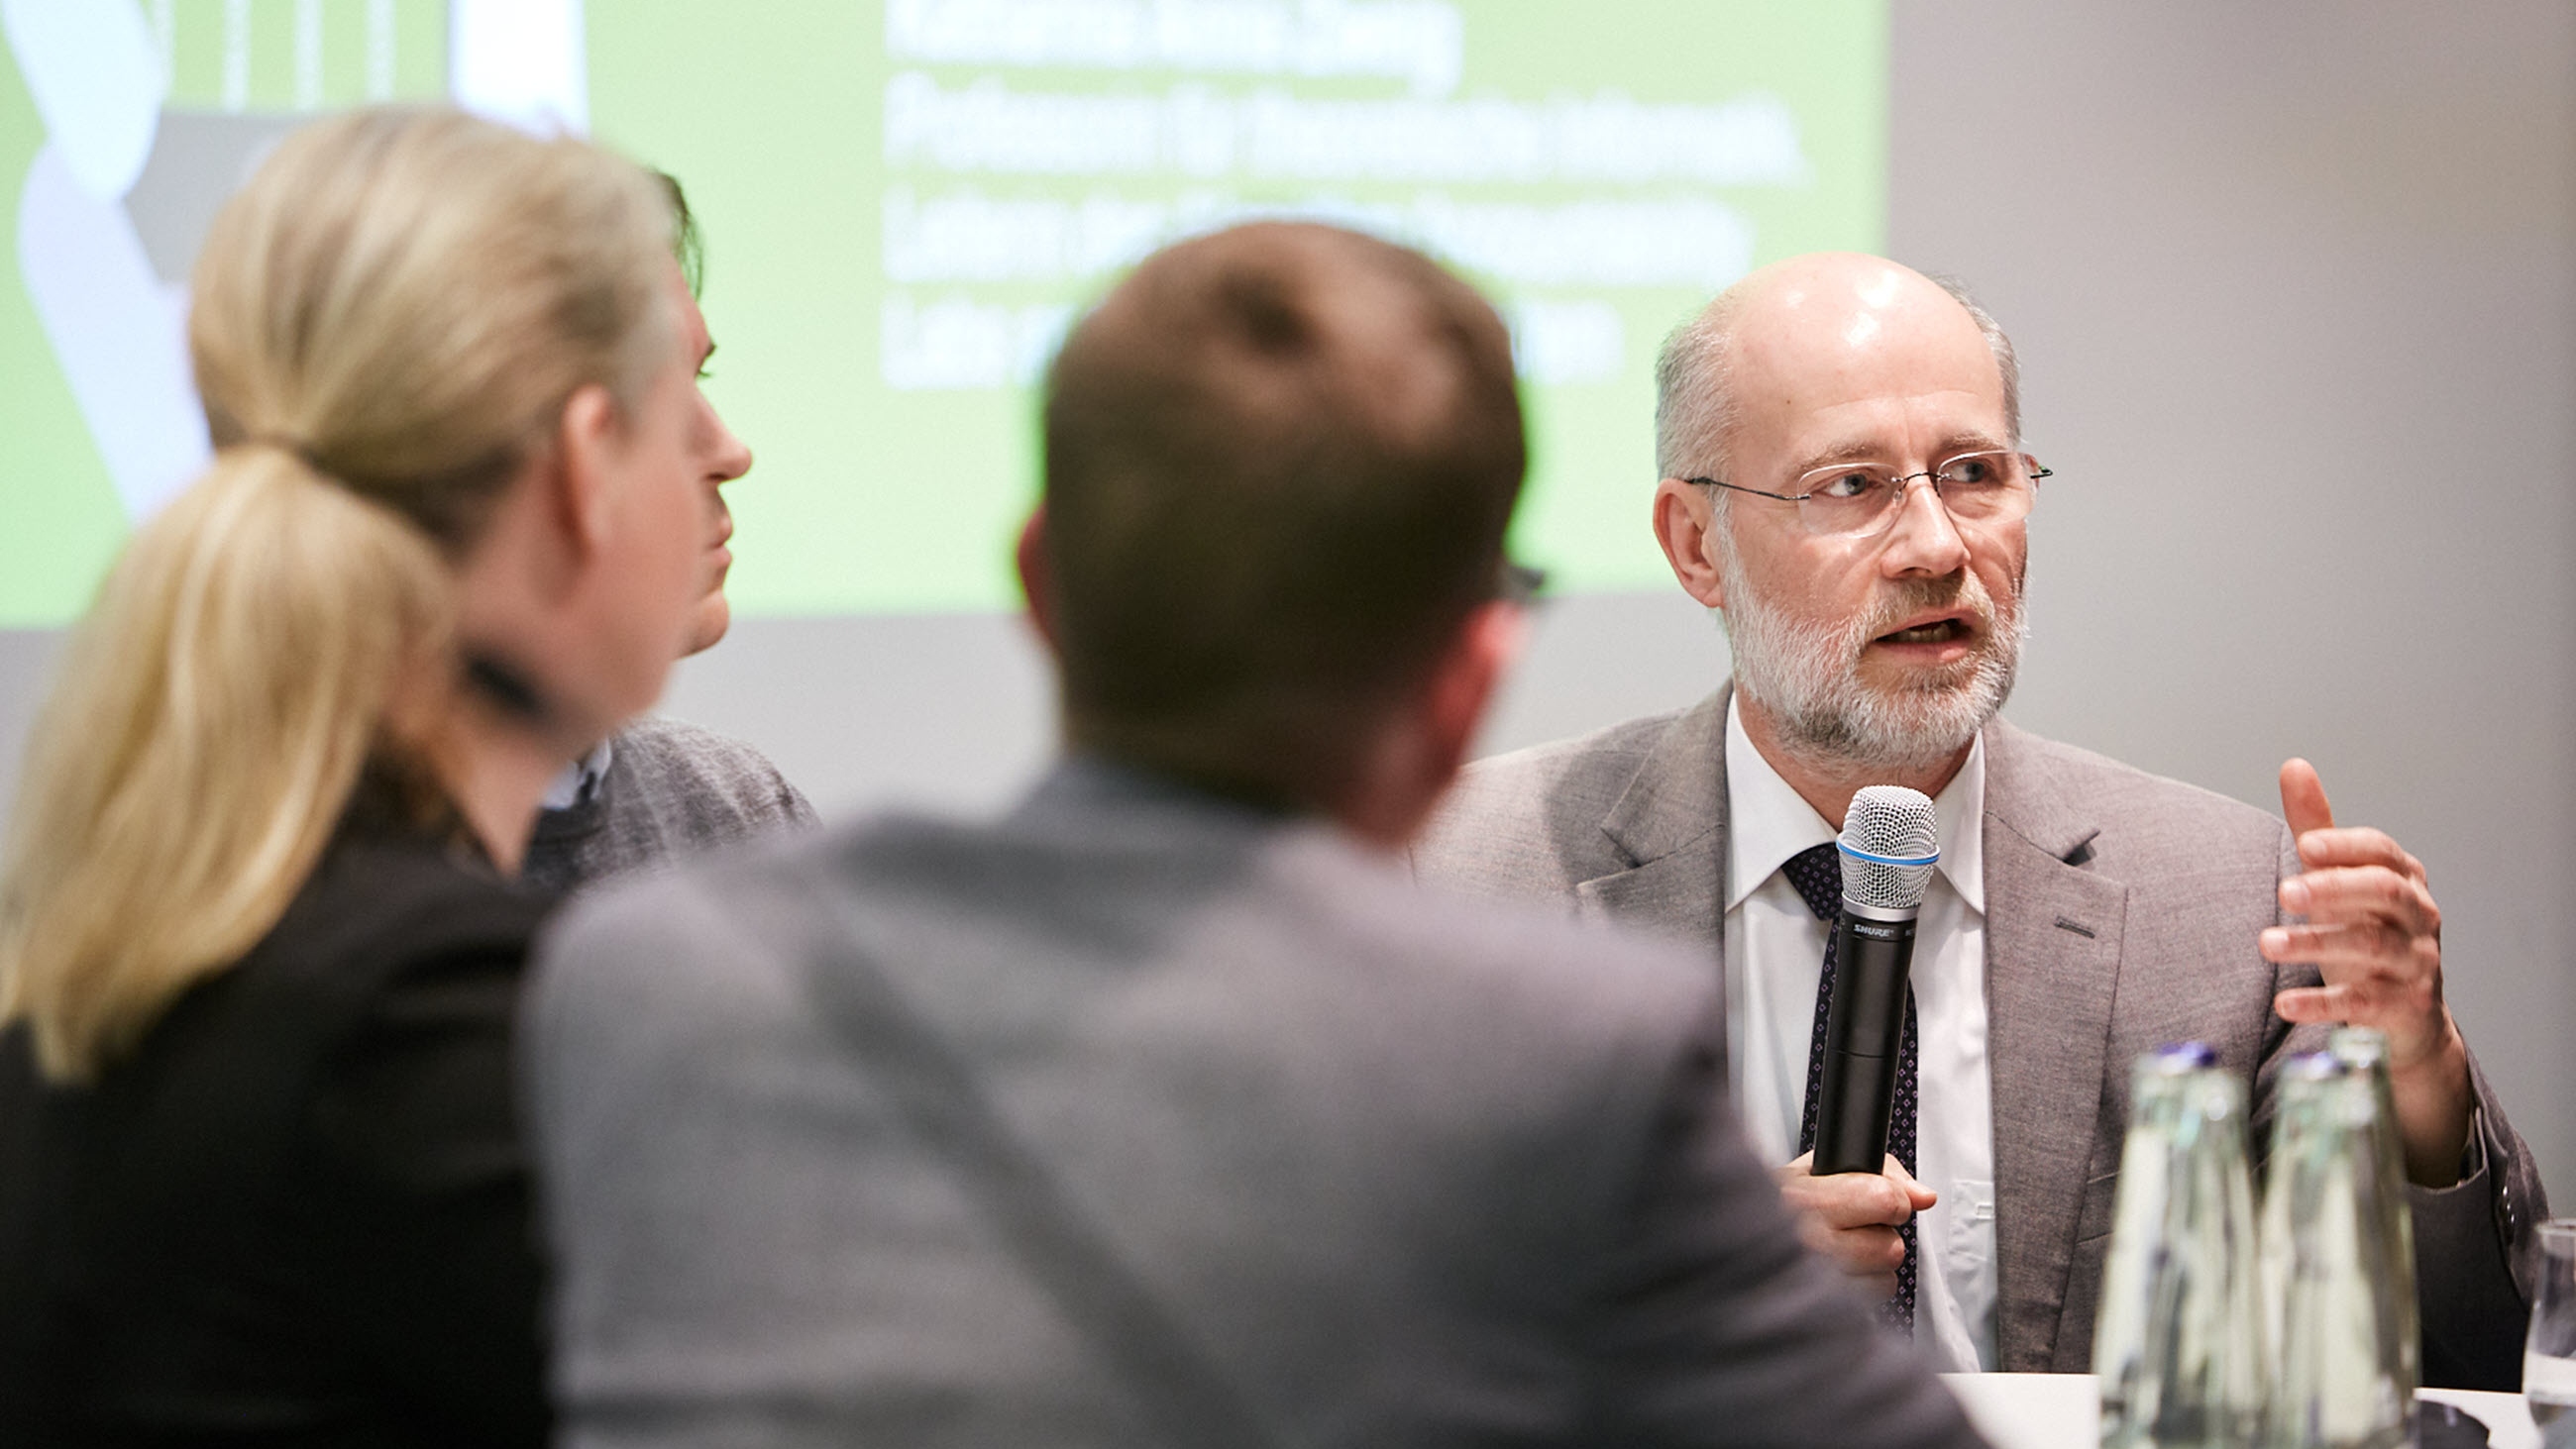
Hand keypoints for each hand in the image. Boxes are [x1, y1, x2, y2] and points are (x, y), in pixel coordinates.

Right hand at [1776, 1151, 1935, 1300]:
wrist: (1746, 1240)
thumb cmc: (1783, 1203)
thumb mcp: (1820, 1167)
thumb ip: (1883, 1171)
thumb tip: (1923, 1196)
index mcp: (1801, 1198)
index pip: (1884, 1200)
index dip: (1892, 1198)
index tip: (1880, 1199)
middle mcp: (1806, 1242)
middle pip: (1890, 1245)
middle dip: (1884, 1233)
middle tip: (1861, 1225)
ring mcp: (1814, 1280)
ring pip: (1887, 1273)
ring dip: (1877, 1260)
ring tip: (1850, 1246)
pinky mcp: (1825, 1308)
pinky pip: (1877, 1294)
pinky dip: (1869, 1283)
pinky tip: (1847, 1268)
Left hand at [2261, 758, 2471, 1182]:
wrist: (2406, 1019)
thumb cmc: (2367, 935)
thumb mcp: (2343, 882)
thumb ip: (2319, 829)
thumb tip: (2294, 766)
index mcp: (2404, 880)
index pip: (2382, 852)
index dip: (2347, 847)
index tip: (2306, 845)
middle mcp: (2419, 918)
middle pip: (2383, 893)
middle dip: (2334, 889)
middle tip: (2284, 891)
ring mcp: (2418, 964)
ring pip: (2373, 946)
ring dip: (2317, 943)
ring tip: (2266, 943)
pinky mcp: (2405, 1009)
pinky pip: (2366, 1004)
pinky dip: (2324, 1003)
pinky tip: (2285, 1002)